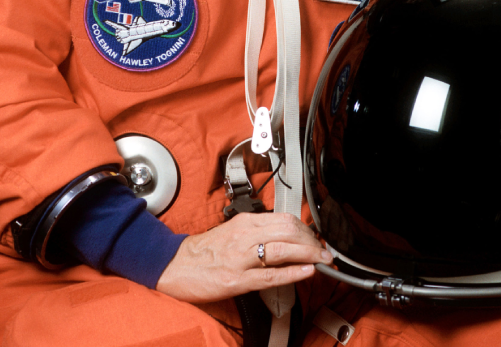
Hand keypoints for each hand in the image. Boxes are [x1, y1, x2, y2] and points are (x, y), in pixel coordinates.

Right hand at [155, 212, 330, 302]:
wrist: (175, 265)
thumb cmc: (204, 250)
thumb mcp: (233, 230)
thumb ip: (258, 231)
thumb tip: (285, 236)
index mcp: (247, 221)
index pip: (286, 219)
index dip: (307, 229)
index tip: (318, 238)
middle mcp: (246, 235)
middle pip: (289, 231)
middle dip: (312, 241)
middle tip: (325, 251)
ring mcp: (241, 258)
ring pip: (283, 249)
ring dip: (308, 254)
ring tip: (322, 260)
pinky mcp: (236, 280)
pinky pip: (270, 275)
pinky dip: (292, 272)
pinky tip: (306, 272)